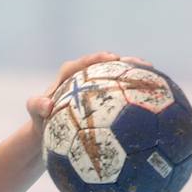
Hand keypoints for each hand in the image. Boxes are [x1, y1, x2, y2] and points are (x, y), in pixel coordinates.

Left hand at [26, 51, 153, 126]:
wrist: (48, 133)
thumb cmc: (41, 121)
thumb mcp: (34, 113)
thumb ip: (36, 106)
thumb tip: (47, 106)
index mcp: (70, 75)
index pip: (86, 63)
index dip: (99, 58)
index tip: (112, 58)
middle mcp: (86, 79)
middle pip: (110, 67)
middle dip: (127, 64)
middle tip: (143, 65)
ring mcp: (98, 90)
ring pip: (120, 81)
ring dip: (137, 79)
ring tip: (156, 80)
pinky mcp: (106, 102)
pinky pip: (124, 98)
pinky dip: (137, 98)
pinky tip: (155, 102)